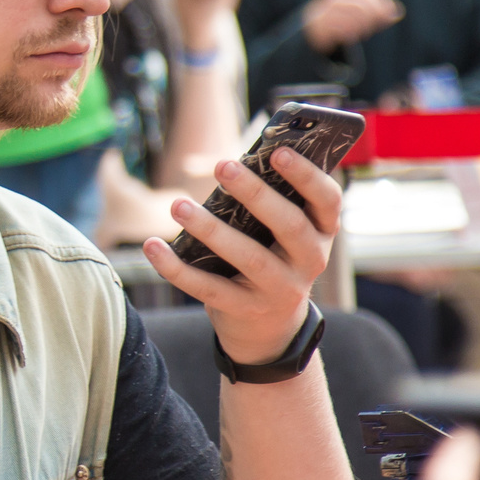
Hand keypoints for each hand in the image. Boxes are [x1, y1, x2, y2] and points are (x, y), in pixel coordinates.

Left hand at [144, 149, 339, 364]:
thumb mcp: (283, 234)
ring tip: (178, 205)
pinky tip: (152, 246)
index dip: (306, 175)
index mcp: (322, 232)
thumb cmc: (272, 259)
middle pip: (289, 225)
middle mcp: (310, 262)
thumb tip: (234, 161)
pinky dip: (176, 268)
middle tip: (223, 166)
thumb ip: (271, 202)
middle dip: (255, 193)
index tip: (278, 150)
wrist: (270, 328)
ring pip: (248, 257)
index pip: (327, 199)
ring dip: (210, 229)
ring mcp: (280, 289)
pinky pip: (209, 288)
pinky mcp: (246, 309)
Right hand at [300, 0, 401, 52]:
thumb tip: (399, 11)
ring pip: (352, 14)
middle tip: (381, 24)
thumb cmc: (342, 19)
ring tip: (366, 32)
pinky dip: (351, 32)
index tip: (390, 13)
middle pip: (361, 1)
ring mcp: (324, 9)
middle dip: (375, 14)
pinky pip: (340, 28)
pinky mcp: (318, 25)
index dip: (382, 0)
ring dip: (363, 25)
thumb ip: (379, 12)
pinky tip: (353, 36)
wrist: (311, 30)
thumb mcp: (362, 13)